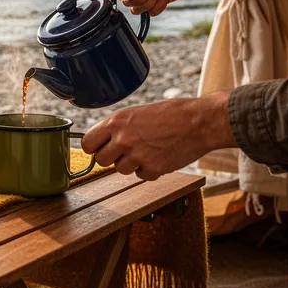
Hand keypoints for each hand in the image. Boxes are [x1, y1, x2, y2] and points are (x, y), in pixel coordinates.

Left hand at [81, 92, 235, 179]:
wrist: (199, 122)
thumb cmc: (172, 113)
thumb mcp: (137, 112)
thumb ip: (118, 127)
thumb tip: (104, 139)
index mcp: (117, 121)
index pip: (88, 143)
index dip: (94, 147)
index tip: (100, 148)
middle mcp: (123, 139)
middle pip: (101, 160)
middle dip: (112, 157)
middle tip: (126, 151)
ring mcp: (137, 156)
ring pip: (121, 170)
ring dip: (132, 164)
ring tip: (148, 149)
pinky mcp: (153, 169)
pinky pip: (142, 176)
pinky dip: (150, 170)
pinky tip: (160, 156)